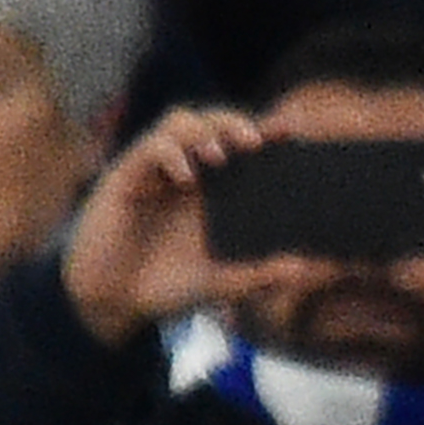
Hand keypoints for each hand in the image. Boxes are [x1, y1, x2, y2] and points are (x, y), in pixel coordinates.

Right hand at [61, 106, 313, 345]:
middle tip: (256, 141)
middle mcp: (188, 173)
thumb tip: (306, 269)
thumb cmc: (169, 286)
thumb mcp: (224, 282)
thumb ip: (263, 274)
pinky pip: (148, 149)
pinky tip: (186, 175)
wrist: (116, 301)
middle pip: (212, 124)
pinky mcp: (126, 177)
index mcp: (215, 191)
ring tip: (221, 155)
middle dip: (234, 123)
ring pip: (179, 124)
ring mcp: (156, 171)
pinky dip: (169, 154)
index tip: (290, 132)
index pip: (241, 150)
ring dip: (203, 130)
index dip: (264, 134)